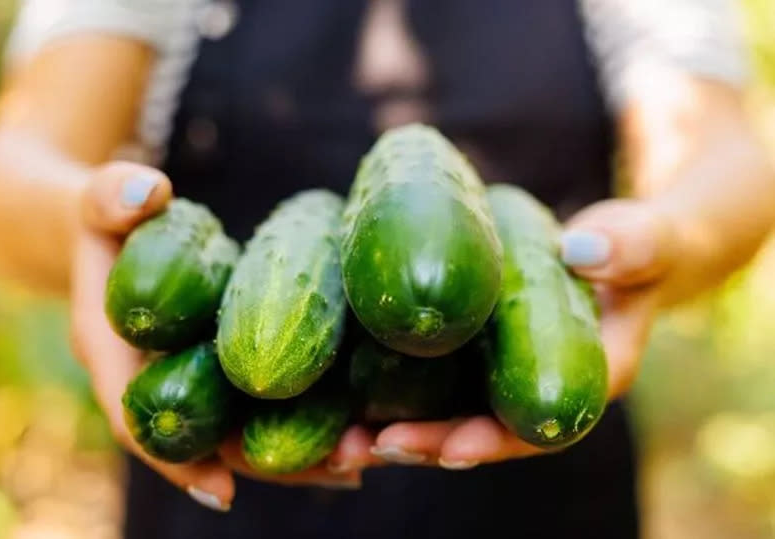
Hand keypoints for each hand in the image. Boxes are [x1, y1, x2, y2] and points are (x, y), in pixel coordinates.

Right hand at [69, 163, 377, 509]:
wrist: (118, 236)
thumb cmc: (110, 220)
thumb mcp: (103, 205)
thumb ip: (114, 199)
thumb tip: (148, 191)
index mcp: (115, 358)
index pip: (138, 420)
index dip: (178, 457)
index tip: (222, 490)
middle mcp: (160, 383)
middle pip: (210, 443)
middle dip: (270, 463)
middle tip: (339, 470)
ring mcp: (198, 380)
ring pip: (244, 431)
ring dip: (303, 450)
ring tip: (364, 455)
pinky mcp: (227, 369)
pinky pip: (264, 404)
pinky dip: (307, 418)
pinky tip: (357, 425)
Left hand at [369, 198, 673, 467]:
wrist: (616, 254)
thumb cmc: (636, 248)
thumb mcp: (643, 242)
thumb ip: (628, 246)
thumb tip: (580, 249)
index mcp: (581, 386)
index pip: (537, 427)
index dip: (496, 441)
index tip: (452, 449)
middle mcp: (532, 394)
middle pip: (478, 435)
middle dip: (425, 447)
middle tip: (369, 448)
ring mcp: (498, 379)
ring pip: (446, 419)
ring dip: (392, 435)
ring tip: (339, 444)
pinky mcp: (473, 358)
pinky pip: (430, 386)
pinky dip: (387, 397)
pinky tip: (341, 401)